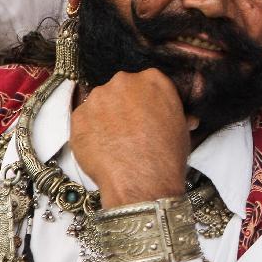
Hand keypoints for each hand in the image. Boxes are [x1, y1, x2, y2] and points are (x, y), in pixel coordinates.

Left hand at [70, 68, 191, 207]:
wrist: (141, 181)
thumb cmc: (165, 156)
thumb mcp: (181, 129)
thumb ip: (174, 114)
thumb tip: (183, 119)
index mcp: (153, 79)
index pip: (148, 82)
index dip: (146, 100)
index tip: (146, 113)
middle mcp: (124, 81)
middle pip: (122, 89)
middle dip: (124, 106)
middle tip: (131, 129)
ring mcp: (98, 98)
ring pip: (101, 104)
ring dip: (106, 118)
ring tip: (115, 142)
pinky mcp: (78, 116)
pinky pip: (84, 120)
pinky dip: (91, 131)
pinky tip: (103, 148)